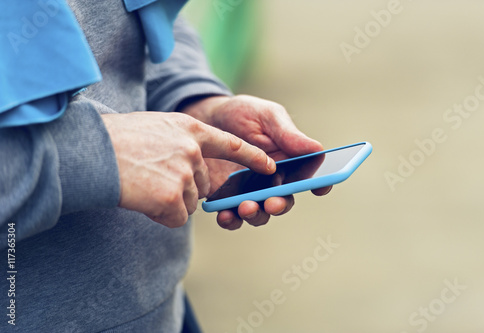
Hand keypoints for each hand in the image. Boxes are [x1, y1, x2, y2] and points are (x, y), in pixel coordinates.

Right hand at [101, 111, 274, 227]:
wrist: (91, 152)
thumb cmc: (118, 139)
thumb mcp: (157, 128)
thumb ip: (182, 142)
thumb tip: (195, 164)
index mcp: (190, 129)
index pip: (232, 144)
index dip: (253, 156)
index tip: (270, 166)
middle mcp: (192, 150)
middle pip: (204, 185)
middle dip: (183, 189)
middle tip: (152, 178)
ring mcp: (184, 173)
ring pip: (190, 204)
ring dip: (169, 202)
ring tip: (143, 184)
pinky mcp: (173, 197)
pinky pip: (176, 218)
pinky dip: (160, 215)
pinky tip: (142, 198)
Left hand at [181, 95, 331, 229]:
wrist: (205, 117)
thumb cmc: (242, 114)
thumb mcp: (266, 116)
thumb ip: (288, 134)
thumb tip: (317, 149)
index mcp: (289, 161)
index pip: (309, 177)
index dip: (320, 184)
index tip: (320, 187)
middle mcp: (272, 181)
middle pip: (283, 201)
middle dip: (280, 205)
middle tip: (272, 203)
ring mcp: (249, 191)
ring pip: (259, 213)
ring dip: (256, 215)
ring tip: (246, 207)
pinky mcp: (226, 197)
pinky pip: (231, 215)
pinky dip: (230, 219)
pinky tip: (225, 214)